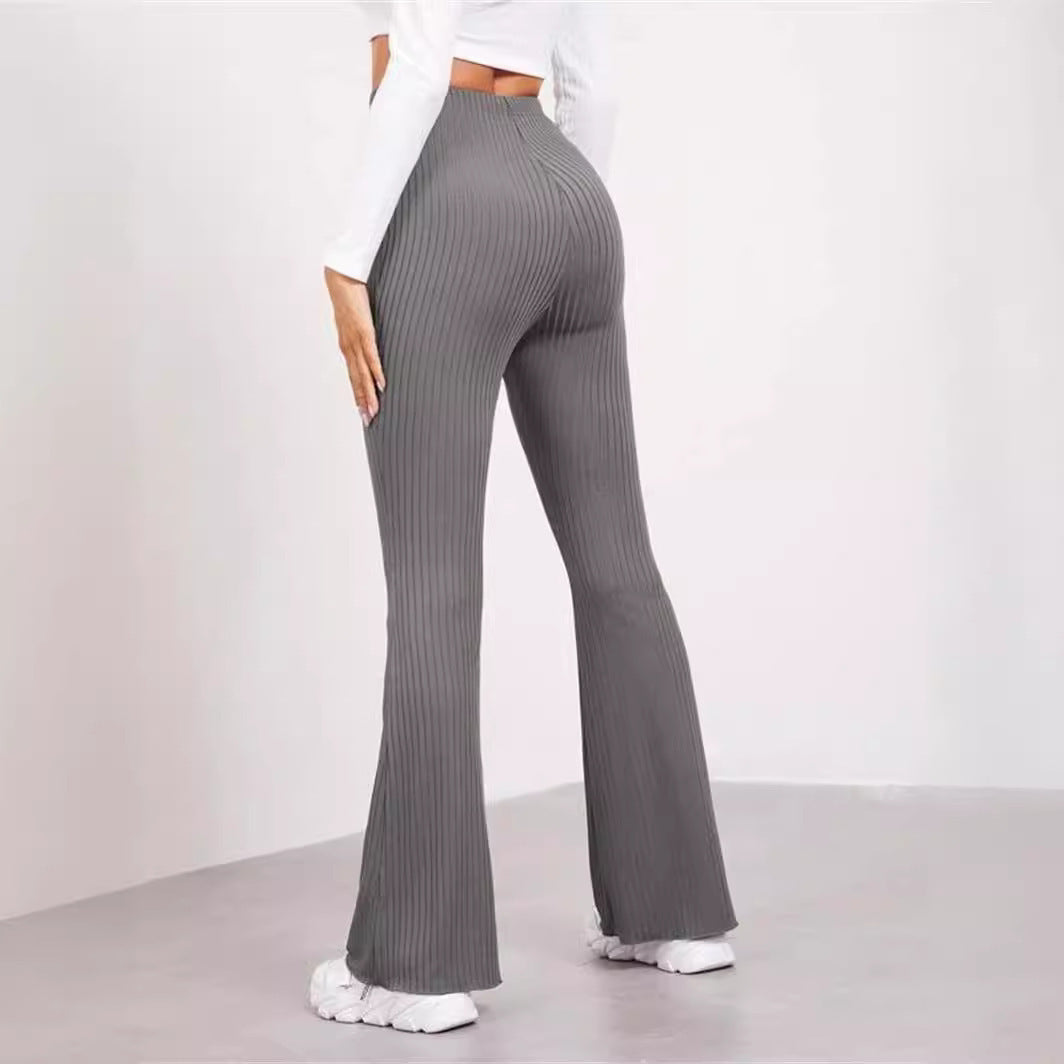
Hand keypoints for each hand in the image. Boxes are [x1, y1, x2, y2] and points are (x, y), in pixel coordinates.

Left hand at [324, 266, 385, 425]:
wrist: (340, 280)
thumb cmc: (349, 298)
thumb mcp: (354, 321)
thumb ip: (361, 334)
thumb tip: (367, 340)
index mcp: (347, 347)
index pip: (353, 376)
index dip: (358, 395)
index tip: (362, 411)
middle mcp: (349, 348)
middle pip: (357, 380)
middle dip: (362, 401)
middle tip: (368, 420)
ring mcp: (356, 342)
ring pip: (363, 374)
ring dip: (368, 394)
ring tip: (374, 410)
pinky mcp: (364, 332)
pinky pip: (371, 357)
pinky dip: (376, 372)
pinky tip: (381, 385)